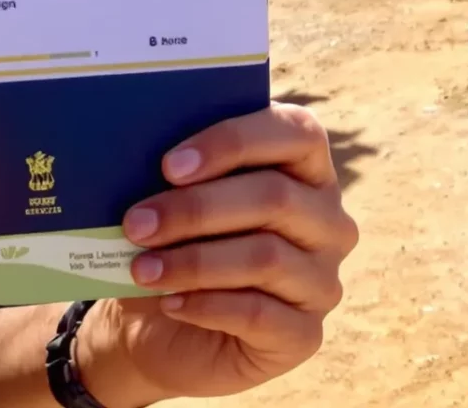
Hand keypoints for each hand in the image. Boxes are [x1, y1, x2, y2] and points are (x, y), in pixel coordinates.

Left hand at [76, 103, 356, 402]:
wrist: (160, 327)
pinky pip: (259, 314)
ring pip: (266, 258)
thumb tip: (145, 157)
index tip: (169, 165)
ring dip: (194, 261)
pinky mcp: (305, 335)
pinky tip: (170, 302)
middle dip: (197, 209)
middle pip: (276, 197)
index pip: (298, 132)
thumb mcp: (173, 202)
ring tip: (142, 268)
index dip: (235, 142)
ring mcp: (322, 281)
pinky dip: (206, 305)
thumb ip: (179, 175)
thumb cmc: (174, 245)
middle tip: (138, 223)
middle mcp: (328, 222)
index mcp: (307, 169)